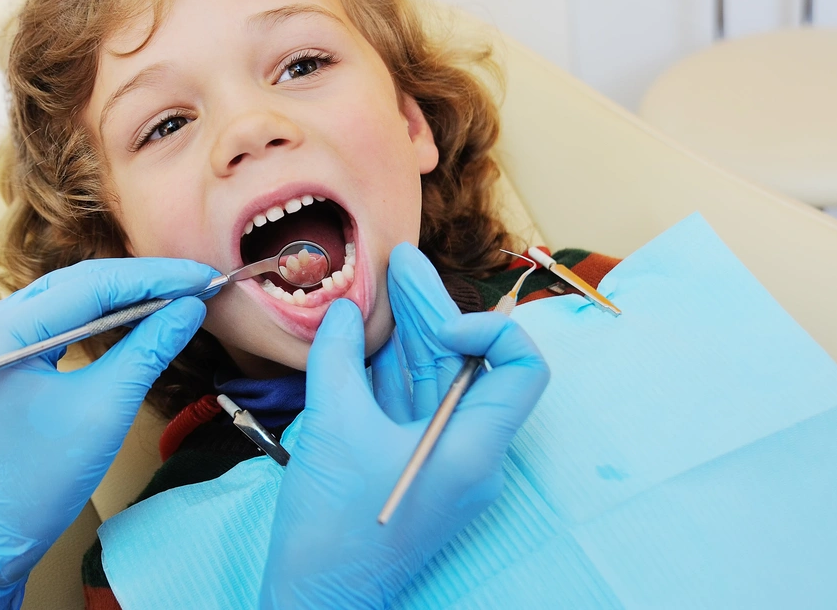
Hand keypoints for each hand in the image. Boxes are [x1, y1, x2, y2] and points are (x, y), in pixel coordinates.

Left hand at [0, 258, 214, 609]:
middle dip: (145, 281)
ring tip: (182, 290)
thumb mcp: (107, 408)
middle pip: (83, 281)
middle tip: (200, 282)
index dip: (153, 278)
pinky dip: (110, 309)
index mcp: (6, 331)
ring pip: (77, 291)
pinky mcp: (14, 341)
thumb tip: (191, 308)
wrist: (5, 521)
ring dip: (131, 291)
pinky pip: (69, 311)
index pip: (91, 286)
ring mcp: (1, 328)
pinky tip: (146, 308)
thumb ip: (148, 349)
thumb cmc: (47, 474)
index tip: (202, 277)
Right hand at [260, 245, 548, 608]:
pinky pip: (402, 401)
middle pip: (462, 362)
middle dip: (430, 309)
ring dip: (404, 329)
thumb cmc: (336, 524)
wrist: (316, 598)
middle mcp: (463, 449)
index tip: (437, 326)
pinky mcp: (400, 462)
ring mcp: (432, 457)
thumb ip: (340, 358)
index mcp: (473, 447)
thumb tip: (343, 312)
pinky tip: (362, 328)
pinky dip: (384, 363)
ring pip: (429, 378)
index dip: (489, 331)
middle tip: (400, 261)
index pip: (520, 369)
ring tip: (383, 277)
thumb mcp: (335, 426)